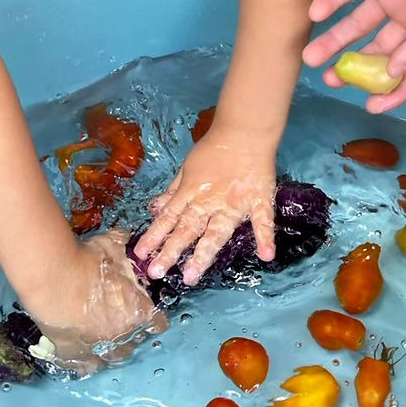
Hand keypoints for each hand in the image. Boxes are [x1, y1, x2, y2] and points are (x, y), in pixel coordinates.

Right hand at [25, 230, 164, 376]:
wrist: (54, 276)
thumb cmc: (87, 259)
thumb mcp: (111, 246)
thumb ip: (122, 244)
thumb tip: (124, 236)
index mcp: (138, 311)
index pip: (157, 323)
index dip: (153, 318)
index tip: (148, 314)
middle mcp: (122, 334)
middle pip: (136, 342)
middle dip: (132, 334)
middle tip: (123, 324)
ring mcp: (98, 346)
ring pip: (113, 357)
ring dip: (112, 350)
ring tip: (107, 345)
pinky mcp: (74, 352)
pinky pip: (83, 365)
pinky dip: (84, 362)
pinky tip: (84, 361)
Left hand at [133, 130, 276, 284]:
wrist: (244, 131)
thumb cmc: (214, 148)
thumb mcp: (187, 168)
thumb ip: (173, 190)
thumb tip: (155, 209)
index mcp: (192, 193)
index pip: (169, 218)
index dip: (154, 236)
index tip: (139, 256)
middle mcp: (209, 202)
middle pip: (186, 229)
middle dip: (170, 251)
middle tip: (156, 272)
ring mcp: (234, 203)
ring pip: (216, 232)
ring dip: (203, 254)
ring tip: (192, 275)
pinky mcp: (258, 200)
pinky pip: (263, 220)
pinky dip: (266, 237)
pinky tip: (266, 256)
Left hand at [303, 0, 405, 110]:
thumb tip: (396, 72)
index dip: (395, 92)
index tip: (370, 108)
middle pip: (379, 49)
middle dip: (355, 68)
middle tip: (328, 79)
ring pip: (358, 23)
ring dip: (335, 39)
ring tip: (310, 56)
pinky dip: (331, 0)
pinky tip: (313, 14)